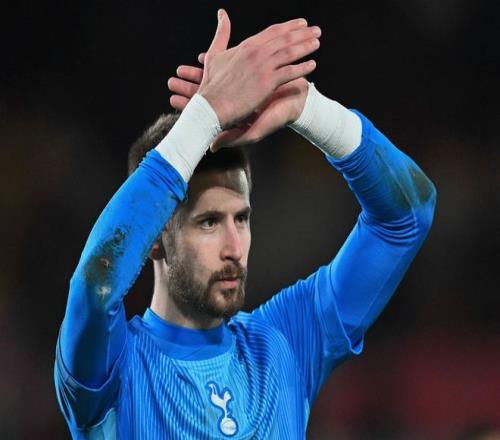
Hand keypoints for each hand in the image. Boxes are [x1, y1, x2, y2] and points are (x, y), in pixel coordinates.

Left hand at [170, 59, 309, 150]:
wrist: (297, 100)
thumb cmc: (277, 118)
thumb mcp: (254, 131)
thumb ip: (233, 138)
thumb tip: (210, 147)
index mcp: (232, 114)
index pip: (205, 111)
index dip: (189, 105)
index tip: (172, 100)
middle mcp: (233, 101)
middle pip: (206, 94)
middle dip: (188, 87)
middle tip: (171, 82)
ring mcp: (239, 88)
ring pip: (213, 80)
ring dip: (197, 74)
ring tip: (181, 69)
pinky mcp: (245, 75)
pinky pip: (227, 67)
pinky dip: (215, 62)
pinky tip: (203, 56)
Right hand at [185, 9, 318, 130]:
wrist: (211, 105)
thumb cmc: (212, 84)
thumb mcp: (214, 54)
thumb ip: (222, 33)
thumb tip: (222, 13)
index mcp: (246, 46)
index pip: (273, 32)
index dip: (289, 26)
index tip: (301, 23)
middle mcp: (257, 53)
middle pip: (285, 39)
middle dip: (302, 33)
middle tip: (316, 30)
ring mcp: (263, 67)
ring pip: (290, 53)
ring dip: (306, 46)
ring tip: (317, 43)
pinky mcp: (268, 82)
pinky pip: (290, 72)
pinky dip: (303, 68)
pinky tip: (312, 65)